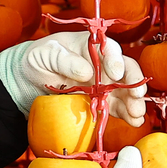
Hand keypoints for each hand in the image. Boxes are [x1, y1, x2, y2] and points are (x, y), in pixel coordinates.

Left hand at [0, 33, 146, 121]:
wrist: (30, 78)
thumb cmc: (39, 58)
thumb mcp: (47, 53)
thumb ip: (65, 60)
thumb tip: (86, 71)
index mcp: (91, 46)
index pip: (110, 49)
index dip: (116, 60)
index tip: (116, 73)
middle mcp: (102, 64)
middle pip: (125, 70)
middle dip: (133, 83)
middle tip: (137, 95)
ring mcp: (103, 84)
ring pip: (125, 91)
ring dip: (134, 102)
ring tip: (137, 114)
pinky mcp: (100, 101)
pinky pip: (116, 107)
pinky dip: (127, 114)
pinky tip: (134, 121)